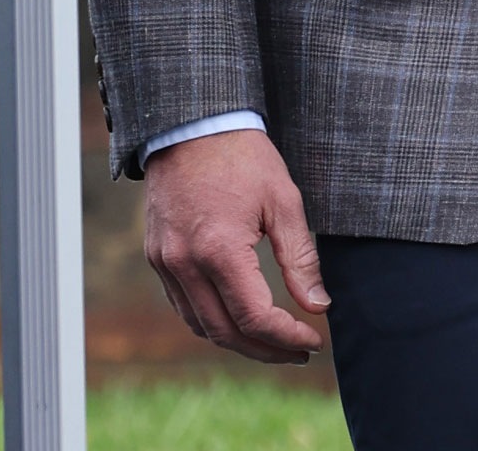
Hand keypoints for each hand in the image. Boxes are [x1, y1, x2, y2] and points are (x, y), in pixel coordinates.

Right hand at [143, 129, 329, 362]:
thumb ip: (300, 257)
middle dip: (265, 349)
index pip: (254, 316)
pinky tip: (240, 319)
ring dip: (238, 341)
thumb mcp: (284, 200)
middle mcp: (185, 265)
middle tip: (300, 350)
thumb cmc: (244, 157)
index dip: (286, 335)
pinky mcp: (158, 259)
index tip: (314, 339)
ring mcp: (165, 265)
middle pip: (225, 332)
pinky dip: (212, 321)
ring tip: (275, 341)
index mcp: (219, 250)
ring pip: (201, 325)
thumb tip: (318, 304)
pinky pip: (184, 306)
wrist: (192, 126)